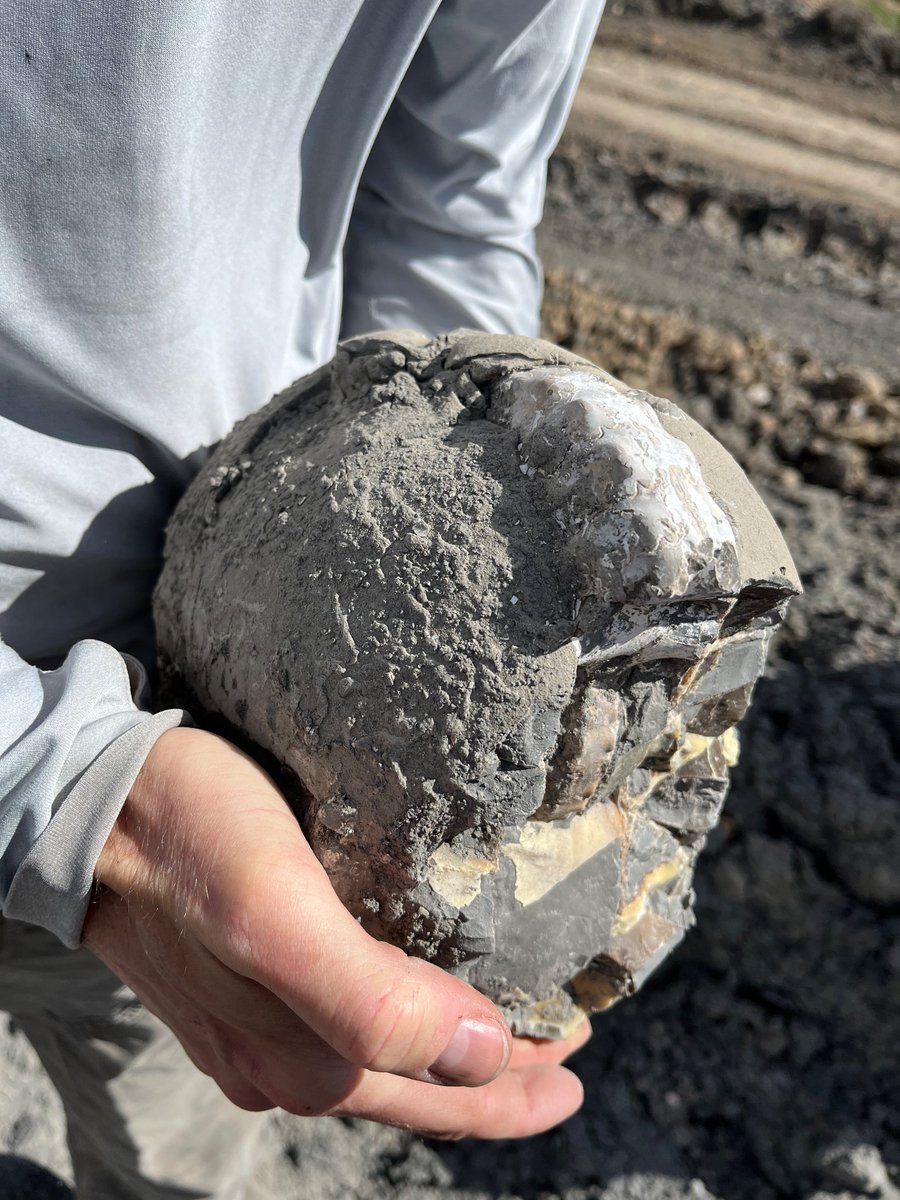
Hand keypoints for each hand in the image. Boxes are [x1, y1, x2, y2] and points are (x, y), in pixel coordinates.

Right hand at [82, 727, 588, 1137]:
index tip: (579, 1050)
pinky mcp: (243, 983)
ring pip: (384, 1056)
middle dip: (498, 1076)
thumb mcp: (278, 916)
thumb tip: (484, 1057)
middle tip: (565, 1046)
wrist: (95, 802)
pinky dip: (402, 1017)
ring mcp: (258, 1026)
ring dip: (452, 1050)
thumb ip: (373, 1002)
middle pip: (420, 1086)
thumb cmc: (188, 840)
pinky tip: (417, 982)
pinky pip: (345, 1022)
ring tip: (507, 1023)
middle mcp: (282, 1058)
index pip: (445, 1094)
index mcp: (302, 1058)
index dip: (520, 1084)